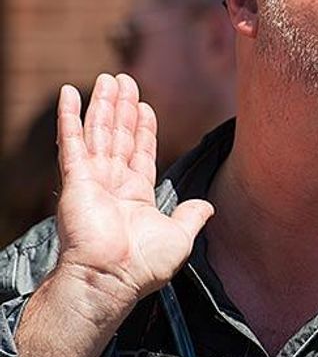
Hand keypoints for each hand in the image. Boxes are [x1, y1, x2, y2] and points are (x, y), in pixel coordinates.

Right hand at [54, 73, 212, 312]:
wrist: (112, 279)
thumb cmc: (143, 266)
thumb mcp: (180, 237)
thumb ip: (192, 217)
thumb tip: (208, 207)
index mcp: (136, 195)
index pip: (141, 152)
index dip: (143, 128)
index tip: (145, 105)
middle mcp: (113, 184)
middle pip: (119, 135)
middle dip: (122, 107)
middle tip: (124, 79)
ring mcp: (92, 180)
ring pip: (100, 132)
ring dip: (103, 104)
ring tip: (107, 77)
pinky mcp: (75, 180)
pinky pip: (72, 141)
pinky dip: (71, 116)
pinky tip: (70, 93)